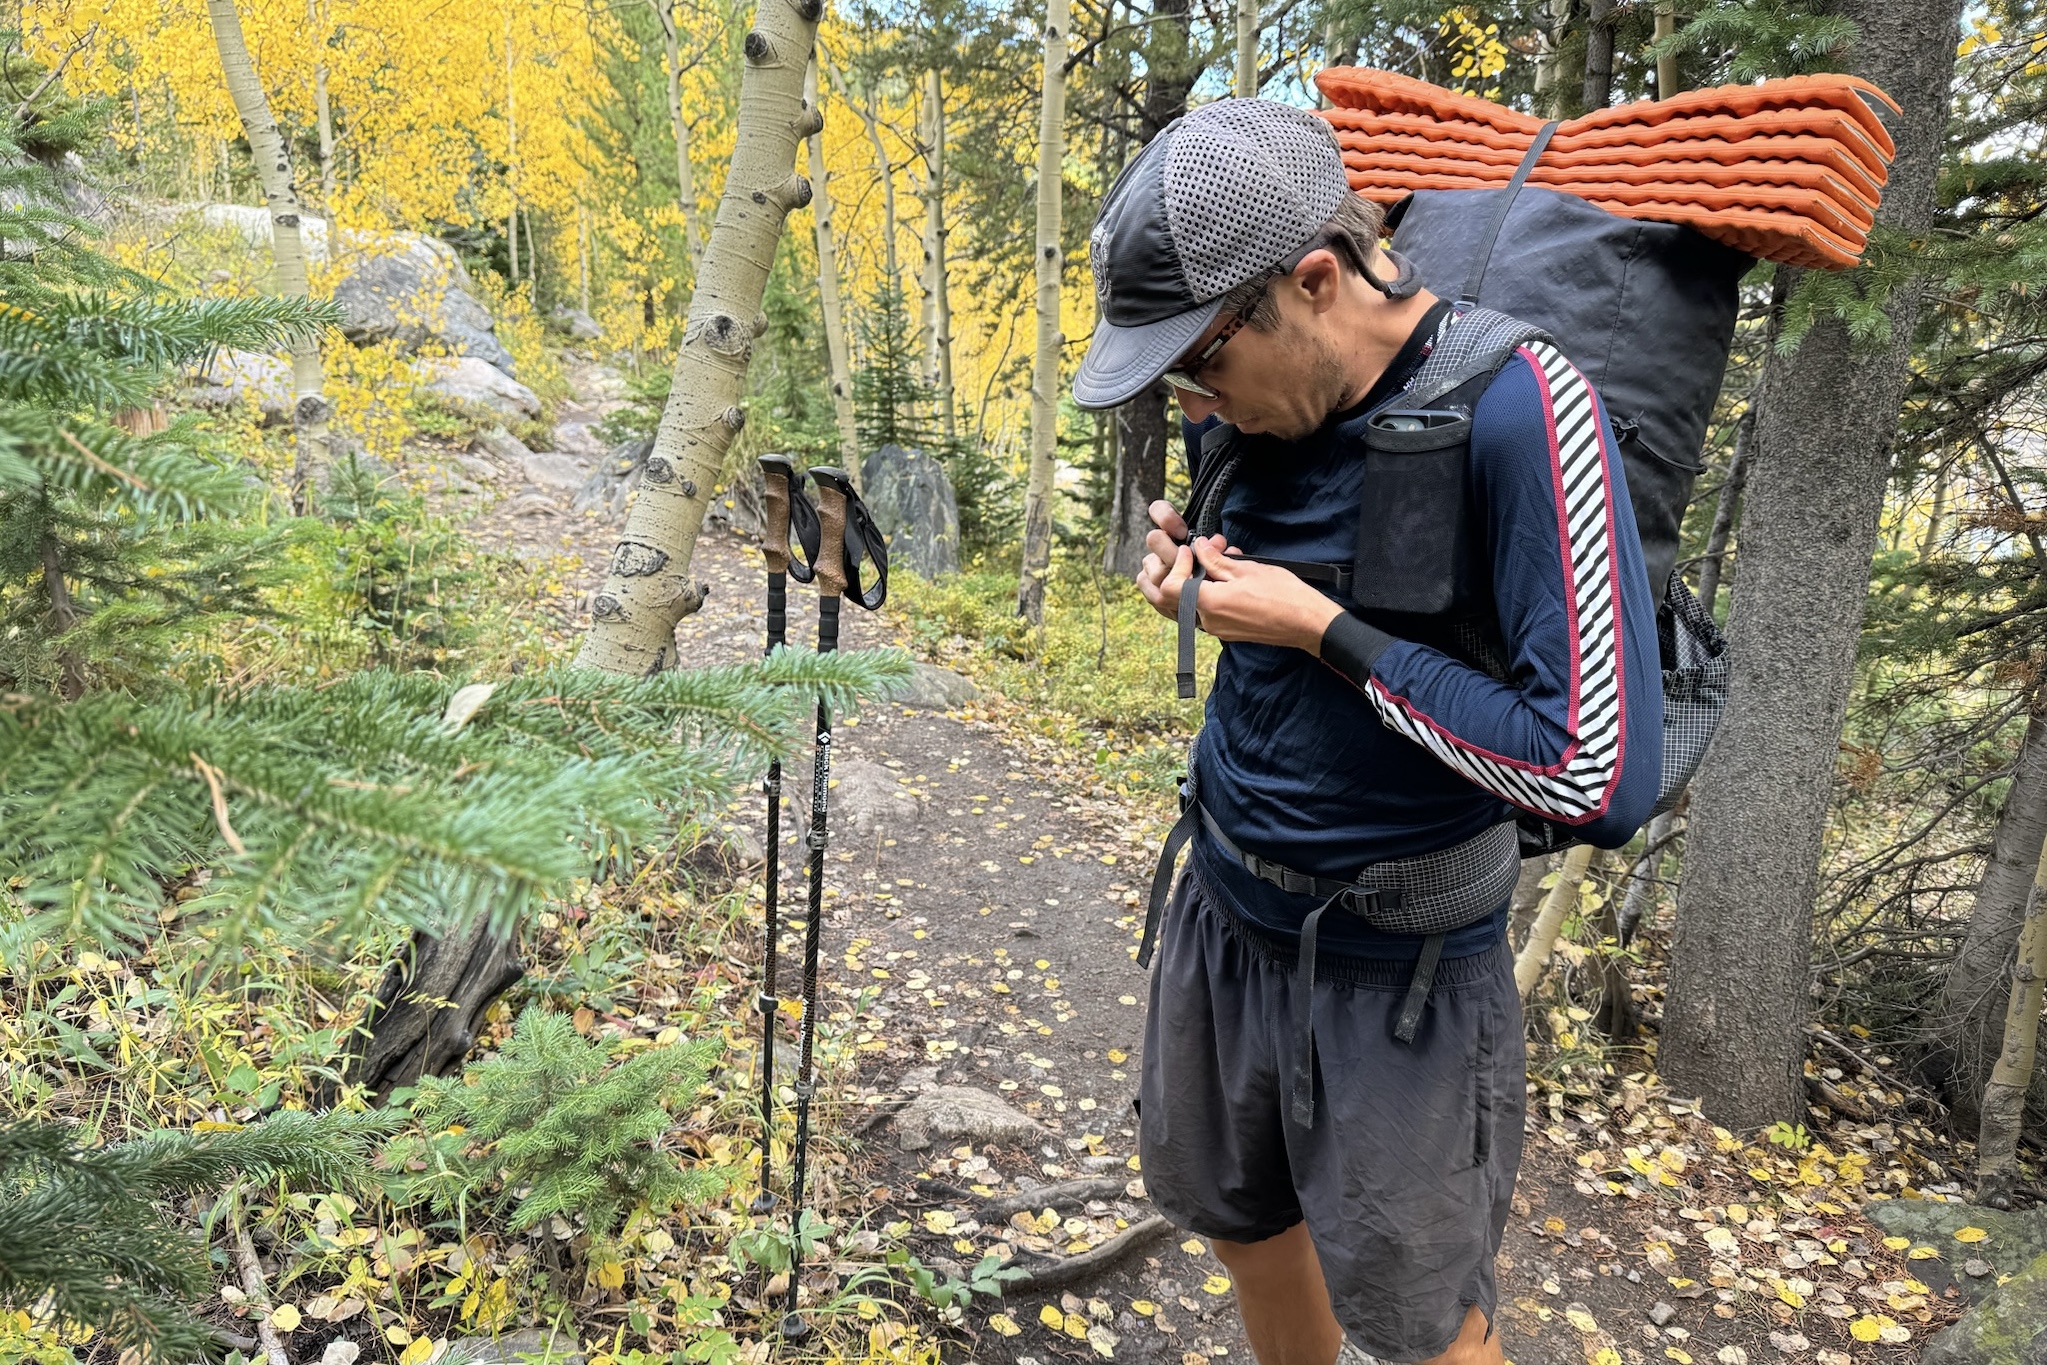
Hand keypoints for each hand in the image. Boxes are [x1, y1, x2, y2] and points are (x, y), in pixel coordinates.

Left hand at [1134, 502, 1342, 653]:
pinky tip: (1227, 575)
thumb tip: (1197, 547)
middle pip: (1175, 597)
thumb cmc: (1283, 595)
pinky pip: (1207, 610)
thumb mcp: (1247, 569)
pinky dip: (1209, 592)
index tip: (1191, 550)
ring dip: (1197, 580)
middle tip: (1199, 552)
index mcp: (1210, 604)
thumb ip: (1216, 560)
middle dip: (1181, 570)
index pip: (1170, 586)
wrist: (1307, 624)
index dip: (1175, 564)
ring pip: (1191, 603)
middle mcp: (1208, 621)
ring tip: (1219, 559)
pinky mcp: (1227, 631)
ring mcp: (1217, 629)